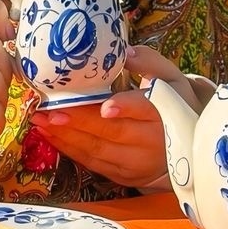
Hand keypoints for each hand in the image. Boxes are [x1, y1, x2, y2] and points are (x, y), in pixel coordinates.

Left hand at [29, 44, 204, 189]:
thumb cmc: (174, 104)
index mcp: (165, 112)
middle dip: (79, 122)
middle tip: (50, 111)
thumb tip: (125, 53)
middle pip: (113, 132)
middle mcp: (151, 141)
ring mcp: (135, 163)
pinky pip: (92, 163)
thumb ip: (150, 62)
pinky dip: (70, 150)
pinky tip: (52, 136)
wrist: (186, 148)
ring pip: (97, 150)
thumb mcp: (171, 78)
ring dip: (67, 137)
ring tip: (41, 122)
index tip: (105, 106)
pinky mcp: (122, 175)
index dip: (125, 108)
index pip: (145, 109)